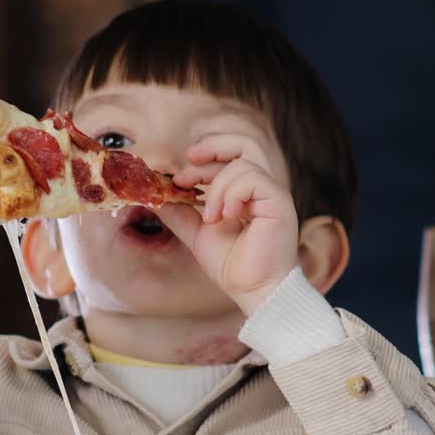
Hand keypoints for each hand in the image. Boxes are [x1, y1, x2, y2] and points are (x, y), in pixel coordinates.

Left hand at [158, 134, 299, 315]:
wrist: (253, 291)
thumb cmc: (232, 266)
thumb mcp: (197, 234)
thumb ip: (180, 213)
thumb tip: (155, 196)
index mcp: (246, 192)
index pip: (229, 156)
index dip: (203, 158)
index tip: (179, 178)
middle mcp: (262, 189)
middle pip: (245, 143)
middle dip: (213, 147)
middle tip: (189, 162)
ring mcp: (273, 194)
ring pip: (243, 162)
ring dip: (217, 185)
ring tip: (210, 216)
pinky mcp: (279, 202)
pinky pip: (253, 178)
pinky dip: (232, 193)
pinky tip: (224, 216)